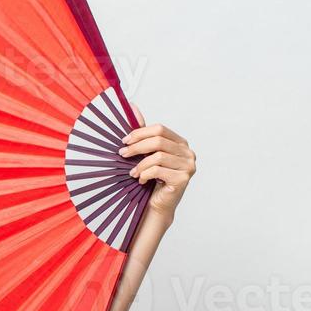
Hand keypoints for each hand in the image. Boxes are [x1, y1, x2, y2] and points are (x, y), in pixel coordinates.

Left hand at [118, 103, 196, 220]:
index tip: (125, 141)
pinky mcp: (183, 179)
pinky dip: (145, 174)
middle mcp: (188, 152)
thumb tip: (132, 106)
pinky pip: (158, 170)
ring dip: (140, 164)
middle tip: (123, 154)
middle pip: (159, 140)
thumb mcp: (146, 154)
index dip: (140, 133)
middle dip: (137, 146)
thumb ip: (142, 132)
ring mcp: (188, 166)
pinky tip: (141, 180)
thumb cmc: (153, 179)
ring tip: (132, 172)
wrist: (158, 205)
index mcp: (181, 143)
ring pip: (158, 156)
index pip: (160, 129)